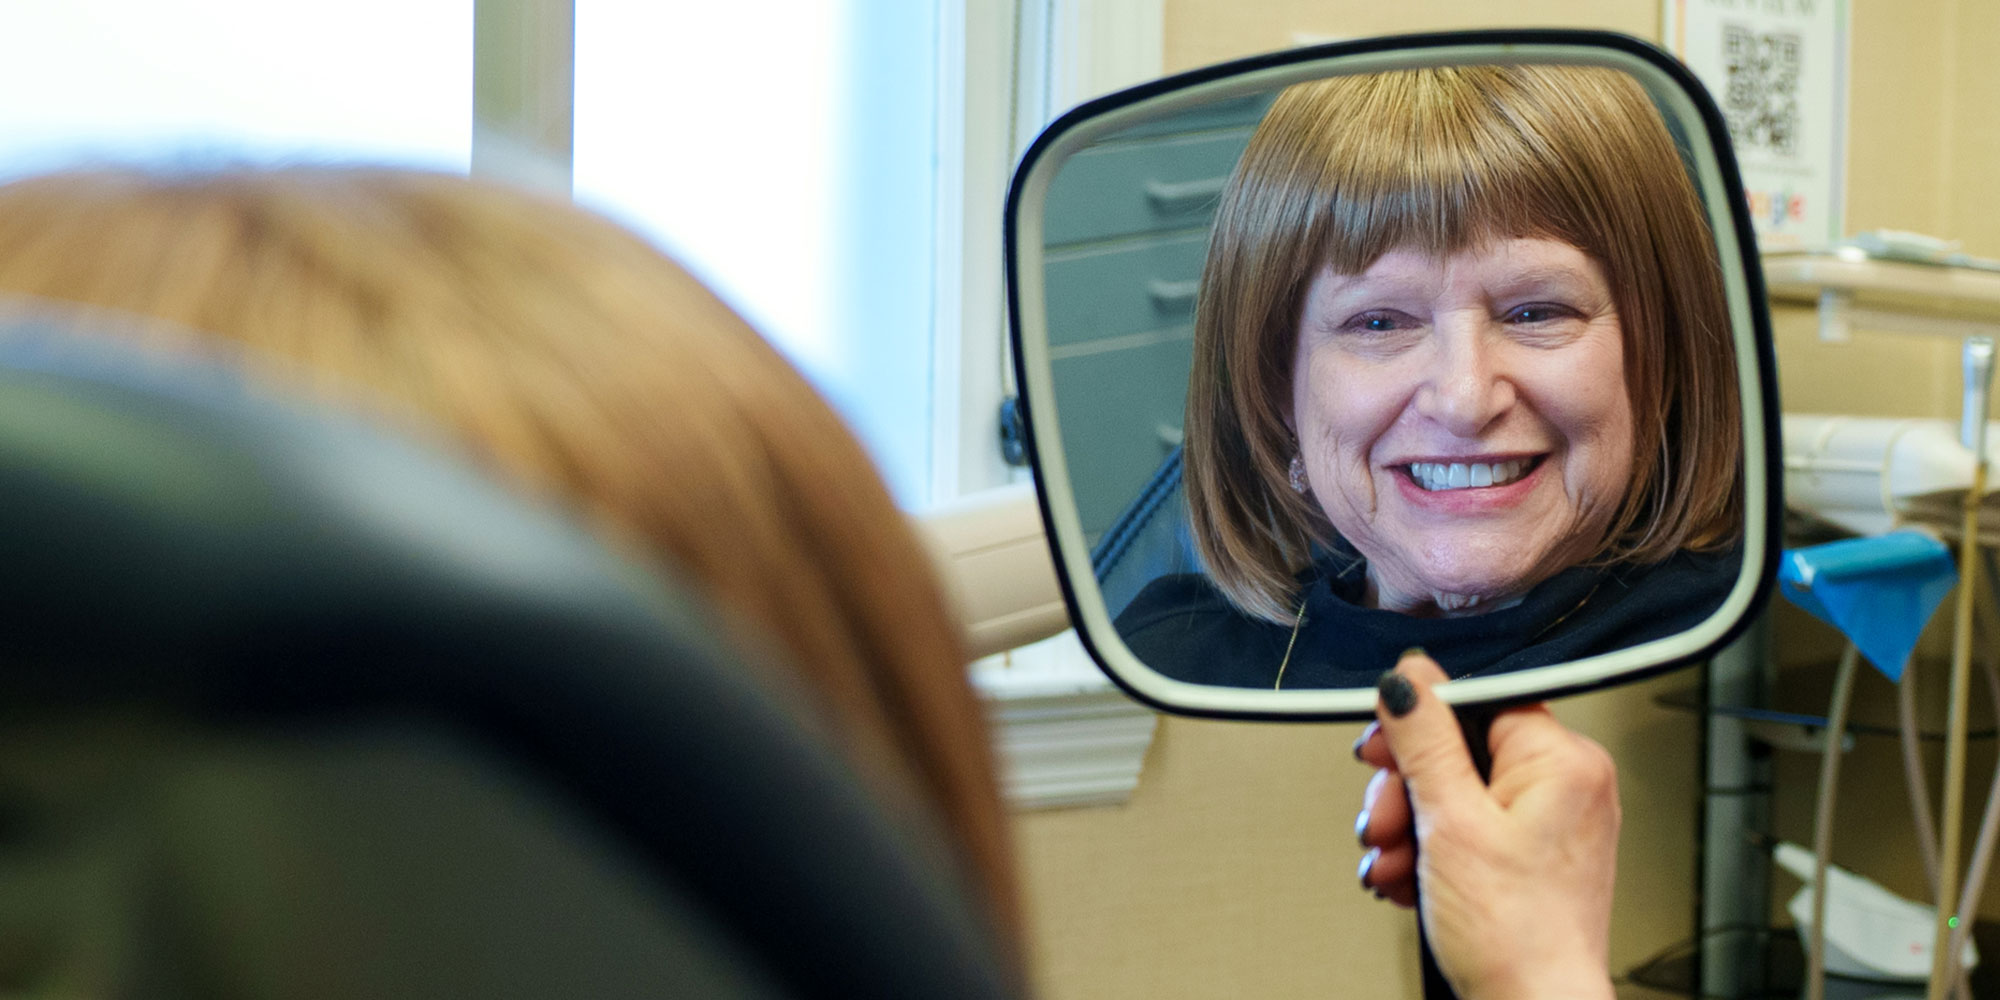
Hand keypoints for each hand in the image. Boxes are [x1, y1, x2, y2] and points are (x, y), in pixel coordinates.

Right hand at [1353, 651, 1618, 999]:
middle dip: (1407, 789)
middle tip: (1385, 819)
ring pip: (1457, 792)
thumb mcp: (1450, 821)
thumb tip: (1408, 678)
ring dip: (1410, 826)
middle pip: (1460, 749)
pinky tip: (1413, 877)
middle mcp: (1569, 783)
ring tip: (1397, 862)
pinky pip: (1470, 826)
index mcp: (1564, 760)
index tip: (1383, 748)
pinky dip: (1432, 850)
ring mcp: (1553, 821)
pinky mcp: (1534, 854)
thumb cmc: (1514, 933)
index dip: (1420, 724)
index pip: (1477, 701)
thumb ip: (1425, 739)